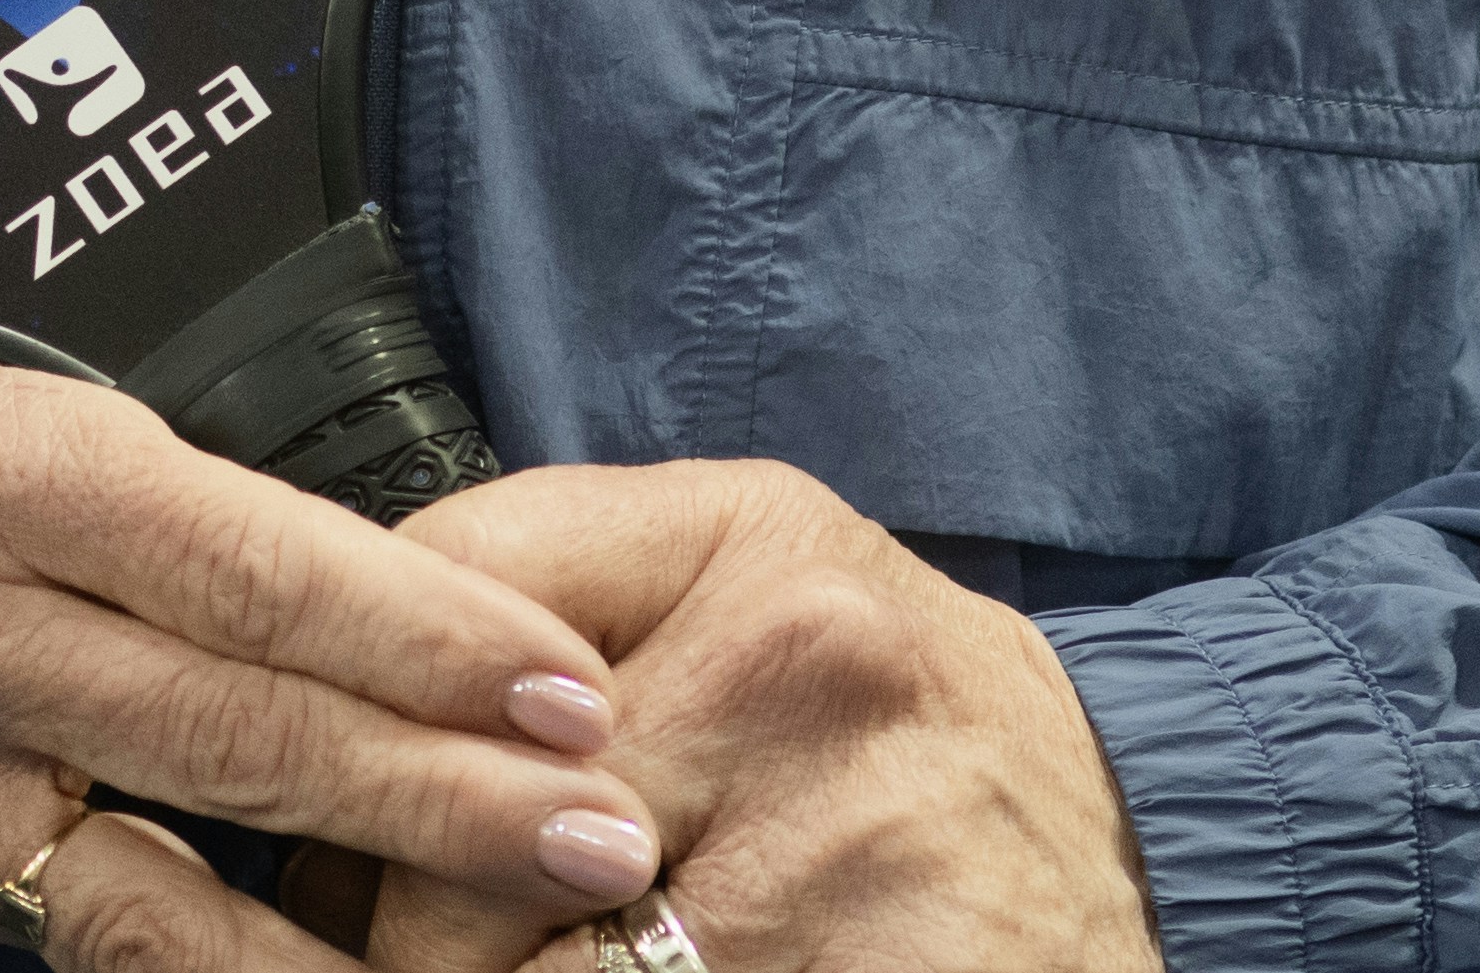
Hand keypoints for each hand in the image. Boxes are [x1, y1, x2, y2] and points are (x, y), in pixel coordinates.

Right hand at [0, 359, 651, 967]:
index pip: (256, 569)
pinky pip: (100, 930)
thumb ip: (212, 514)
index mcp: (7, 466)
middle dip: (446, 788)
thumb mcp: (48, 405)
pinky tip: (354, 966)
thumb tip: (437, 609)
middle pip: (240, 723)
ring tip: (536, 906)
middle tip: (610, 826)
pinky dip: (238, 952)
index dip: (428, 636)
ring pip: (180, 850)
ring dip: (375, 892)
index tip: (571, 686)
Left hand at [351, 464, 1149, 972]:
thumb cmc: (906, 723)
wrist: (1145, 851)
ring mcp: (837, 856)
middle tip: (401, 925)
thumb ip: (560, 588)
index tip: (334, 782)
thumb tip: (337, 677)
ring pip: (517, 962)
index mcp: (751, 548)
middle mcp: (797, 674)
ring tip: (536, 956)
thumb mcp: (757, 576)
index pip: (444, 597)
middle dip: (402, 902)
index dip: (358, 714)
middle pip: (457, 817)